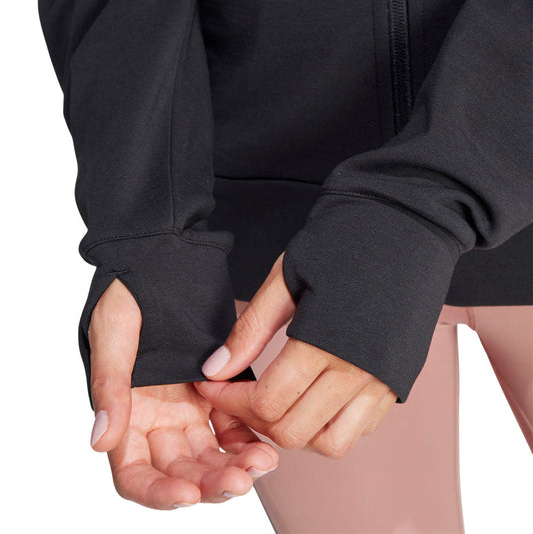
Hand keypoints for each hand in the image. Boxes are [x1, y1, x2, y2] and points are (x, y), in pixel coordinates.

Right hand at [88, 278, 278, 509]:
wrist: (165, 258)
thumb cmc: (130, 292)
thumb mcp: (113, 333)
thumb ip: (109, 385)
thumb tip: (100, 440)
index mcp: (126, 411)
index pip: (134, 471)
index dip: (157, 491)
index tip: (187, 493)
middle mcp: (157, 417)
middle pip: (179, 470)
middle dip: (208, 482)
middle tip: (240, 481)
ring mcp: (189, 406)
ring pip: (210, 454)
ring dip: (234, 466)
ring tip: (261, 464)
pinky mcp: (217, 389)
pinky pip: (233, 425)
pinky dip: (248, 439)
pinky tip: (265, 444)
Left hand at [194, 253, 397, 458]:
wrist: (402, 225)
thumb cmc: (342, 242)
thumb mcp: (286, 279)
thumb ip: (250, 329)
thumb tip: (216, 369)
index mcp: (326, 342)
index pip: (267, 402)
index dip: (229, 401)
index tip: (213, 386)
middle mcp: (360, 372)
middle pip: (294, 432)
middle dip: (253, 420)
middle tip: (238, 394)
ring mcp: (384, 381)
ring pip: (330, 444)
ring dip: (294, 432)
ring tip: (275, 402)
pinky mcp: (398, 382)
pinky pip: (359, 430)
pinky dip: (328, 427)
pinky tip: (310, 399)